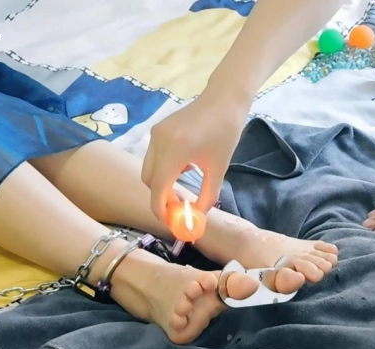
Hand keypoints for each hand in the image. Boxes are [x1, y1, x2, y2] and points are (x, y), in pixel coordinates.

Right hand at [141, 89, 250, 219]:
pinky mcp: (157, 129)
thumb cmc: (226, 132)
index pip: (158, 188)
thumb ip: (207, 196)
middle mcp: (160, 141)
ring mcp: (156, 133)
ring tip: (182, 187)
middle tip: (178, 207)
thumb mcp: (219, 168)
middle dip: (160, 197)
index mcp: (176, 150)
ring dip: (161, 183)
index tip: (170, 221)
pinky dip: (163, 169)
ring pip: (148, 169)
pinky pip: (153, 157)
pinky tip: (183, 167)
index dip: (160, 209)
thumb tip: (196, 217)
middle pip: (148, 180)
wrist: (223, 99)